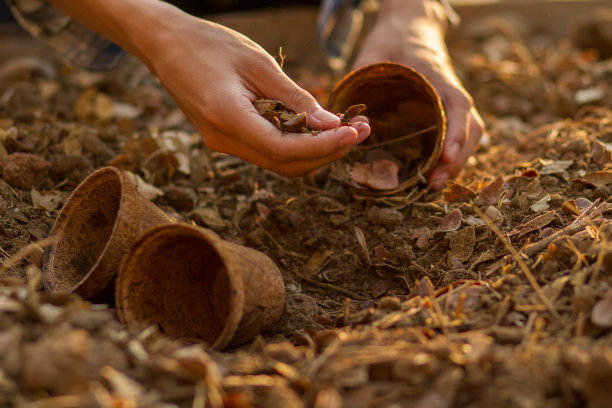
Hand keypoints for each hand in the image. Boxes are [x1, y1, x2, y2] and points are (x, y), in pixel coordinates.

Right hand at [146, 10, 370, 176]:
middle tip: (362, 129)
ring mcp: (222, 143)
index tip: (355, 132)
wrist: (165, 45)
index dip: (324, 147)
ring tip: (348, 127)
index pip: (285, 151)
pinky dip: (297, 144)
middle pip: (286, 165)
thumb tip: (331, 124)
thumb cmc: (210, 44)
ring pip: (279, 162)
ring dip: (316, 151)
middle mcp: (223, 140)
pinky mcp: (226, 139)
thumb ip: (295, 98)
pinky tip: (318, 127)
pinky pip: (267, 151)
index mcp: (228, 118)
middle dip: (328, 152)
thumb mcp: (259, 63)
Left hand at [353, 0, 484, 189]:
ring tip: (434, 185)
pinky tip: (435, 173)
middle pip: (471, 127)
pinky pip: (458, 134)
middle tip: (434, 183)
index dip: (456, 131)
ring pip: (469, 134)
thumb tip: (348, 119)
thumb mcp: (370, 55)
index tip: (446, 156)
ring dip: (456, 162)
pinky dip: (452, 156)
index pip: (457, 104)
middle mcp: (450, 90)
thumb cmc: (390, 39)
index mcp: (437, 75)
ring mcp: (451, 101)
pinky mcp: (446, 110)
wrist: (409, 25)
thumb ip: (359, 80)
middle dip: (456, 158)